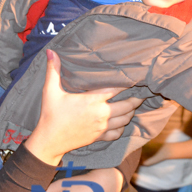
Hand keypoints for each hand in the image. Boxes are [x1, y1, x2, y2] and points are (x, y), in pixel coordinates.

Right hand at [24, 50, 141, 165]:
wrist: (49, 140)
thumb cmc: (50, 114)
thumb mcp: (50, 91)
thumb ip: (53, 70)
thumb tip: (50, 51)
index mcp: (92, 101)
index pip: (115, 89)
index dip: (126, 82)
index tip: (133, 77)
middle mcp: (101, 114)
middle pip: (127, 106)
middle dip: (136, 99)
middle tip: (141, 93)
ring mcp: (101, 127)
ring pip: (125, 120)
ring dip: (130, 112)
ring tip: (133, 106)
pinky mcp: (99, 137)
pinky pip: (117, 134)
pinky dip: (122, 128)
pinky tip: (121, 123)